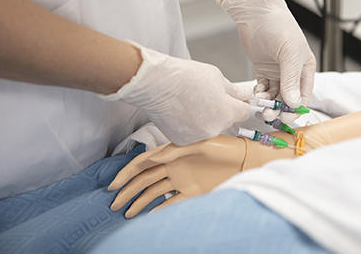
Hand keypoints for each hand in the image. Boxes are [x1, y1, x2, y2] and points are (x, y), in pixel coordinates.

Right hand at [100, 42, 250, 144]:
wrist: (156, 84)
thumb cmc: (185, 77)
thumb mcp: (217, 77)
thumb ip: (234, 91)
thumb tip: (244, 96)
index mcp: (227, 112)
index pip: (245, 112)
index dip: (240, 103)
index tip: (236, 99)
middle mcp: (215, 129)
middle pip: (227, 121)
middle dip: (222, 110)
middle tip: (208, 96)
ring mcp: (198, 137)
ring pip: (210, 128)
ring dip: (206, 119)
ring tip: (192, 103)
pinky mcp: (183, 141)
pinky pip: (194, 133)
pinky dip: (191, 125)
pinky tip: (183, 111)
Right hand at [108, 135, 246, 217]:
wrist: (246, 161)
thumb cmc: (225, 146)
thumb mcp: (200, 143)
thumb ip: (176, 150)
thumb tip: (154, 157)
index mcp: (173, 153)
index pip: (144, 163)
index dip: (127, 173)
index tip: (114, 184)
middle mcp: (175, 167)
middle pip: (145, 180)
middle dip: (128, 191)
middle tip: (113, 203)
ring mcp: (183, 180)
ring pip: (154, 192)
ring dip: (139, 202)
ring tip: (126, 213)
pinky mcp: (193, 192)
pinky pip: (171, 203)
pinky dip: (158, 210)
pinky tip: (147, 217)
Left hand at [217, 0, 315, 108]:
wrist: (256, 12)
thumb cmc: (278, 26)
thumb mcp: (288, 53)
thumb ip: (291, 79)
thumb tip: (294, 103)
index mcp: (305, 68)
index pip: (304, 95)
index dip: (295, 109)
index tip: (284, 118)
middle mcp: (293, 72)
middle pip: (288, 98)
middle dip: (278, 108)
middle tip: (267, 115)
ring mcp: (278, 71)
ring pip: (274, 95)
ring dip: (267, 102)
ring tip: (259, 104)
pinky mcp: (264, 70)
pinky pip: (263, 88)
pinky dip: (260, 93)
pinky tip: (255, 94)